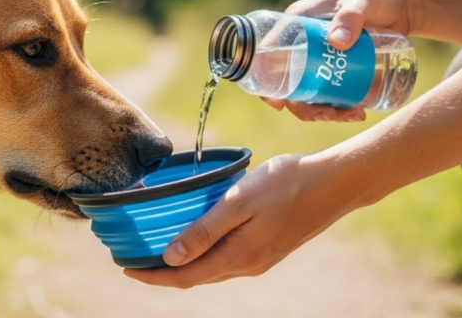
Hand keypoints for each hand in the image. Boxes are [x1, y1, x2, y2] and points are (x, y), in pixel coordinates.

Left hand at [123, 152, 362, 287]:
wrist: (337, 183)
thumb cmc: (288, 183)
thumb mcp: (240, 201)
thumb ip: (205, 229)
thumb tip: (171, 258)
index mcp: (239, 256)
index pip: (184, 277)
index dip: (152, 276)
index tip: (125, 268)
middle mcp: (248, 265)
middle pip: (196, 277)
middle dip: (162, 271)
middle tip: (133, 257)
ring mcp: (260, 259)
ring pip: (212, 268)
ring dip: (183, 263)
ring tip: (157, 248)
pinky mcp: (269, 248)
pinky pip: (227, 258)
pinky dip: (204, 253)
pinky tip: (197, 235)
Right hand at [263, 0, 420, 121]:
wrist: (404, 2)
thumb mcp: (364, 0)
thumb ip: (351, 15)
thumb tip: (336, 42)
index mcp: (296, 23)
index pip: (269, 53)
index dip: (267, 80)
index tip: (279, 104)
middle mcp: (302, 43)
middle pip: (289, 82)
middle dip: (304, 106)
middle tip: (330, 114)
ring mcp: (319, 58)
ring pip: (310, 93)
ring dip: (324, 111)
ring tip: (353, 115)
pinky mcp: (337, 68)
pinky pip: (330, 92)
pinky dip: (340, 106)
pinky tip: (358, 111)